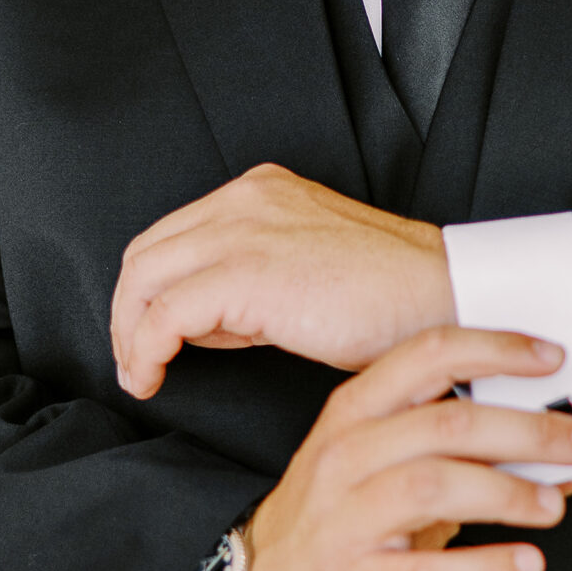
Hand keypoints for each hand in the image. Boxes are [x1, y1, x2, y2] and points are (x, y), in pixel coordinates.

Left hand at [111, 163, 453, 394]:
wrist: (442, 298)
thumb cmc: (393, 299)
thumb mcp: (306, 274)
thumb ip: (250, 285)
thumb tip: (201, 323)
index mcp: (259, 193)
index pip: (172, 236)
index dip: (150, 292)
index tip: (150, 336)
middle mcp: (244, 200)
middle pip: (147, 253)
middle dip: (129, 313)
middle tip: (137, 361)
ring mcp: (242, 231)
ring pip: (144, 279)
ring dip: (130, 334)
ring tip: (141, 374)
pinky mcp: (244, 274)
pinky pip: (164, 314)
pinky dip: (145, 349)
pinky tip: (154, 377)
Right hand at [221, 326, 571, 570]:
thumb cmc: (335, 522)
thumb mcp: (382, 467)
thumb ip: (461, 451)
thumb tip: (557, 449)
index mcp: (354, 413)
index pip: (426, 357)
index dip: (494, 350)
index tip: (551, 359)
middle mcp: (344, 457)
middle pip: (445, 424)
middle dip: (527, 429)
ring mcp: (343, 520)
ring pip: (433, 485)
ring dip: (507, 491)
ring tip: (552, 505)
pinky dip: (484, 568)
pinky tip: (525, 564)